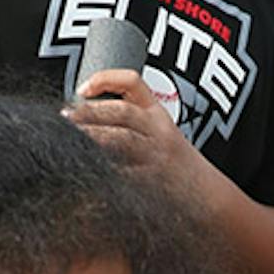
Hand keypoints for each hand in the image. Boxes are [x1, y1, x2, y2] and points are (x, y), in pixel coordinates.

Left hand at [66, 69, 193, 184]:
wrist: (209, 194)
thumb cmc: (178, 167)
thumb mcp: (162, 134)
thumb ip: (133, 123)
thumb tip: (88, 119)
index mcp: (157, 114)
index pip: (132, 82)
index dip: (105, 79)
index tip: (83, 89)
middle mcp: (158, 130)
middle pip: (120, 112)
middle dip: (89, 113)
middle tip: (64, 117)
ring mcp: (156, 155)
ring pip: (121, 139)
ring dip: (92, 137)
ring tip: (70, 139)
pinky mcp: (152, 179)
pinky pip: (123, 171)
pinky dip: (103, 169)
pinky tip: (86, 169)